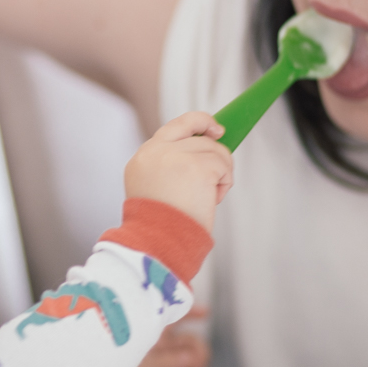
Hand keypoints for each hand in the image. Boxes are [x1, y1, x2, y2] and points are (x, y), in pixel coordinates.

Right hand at [124, 111, 232, 232]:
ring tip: (208, 197)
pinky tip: (212, 200)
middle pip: (196, 132)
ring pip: (214, 150)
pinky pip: (223, 166)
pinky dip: (224, 184)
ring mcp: (176, 155)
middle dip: (213, 143)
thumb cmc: (161, 225)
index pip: (174, 126)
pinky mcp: (197, 166)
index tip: (214, 129)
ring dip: (220, 172)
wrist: (159, 243)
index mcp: (143, 157)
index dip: (197, 123)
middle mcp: (156, 151)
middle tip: (222, 150)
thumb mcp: (155, 188)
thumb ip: (171, 164)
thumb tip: (207, 148)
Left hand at [124, 306, 209, 366]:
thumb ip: (171, 361)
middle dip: (198, 360)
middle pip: (194, 344)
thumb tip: (193, 357)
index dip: (190, 312)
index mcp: (154, 336)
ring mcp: (171, 364)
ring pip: (198, 363)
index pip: (174, 318)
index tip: (207, 312)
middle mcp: (164, 347)